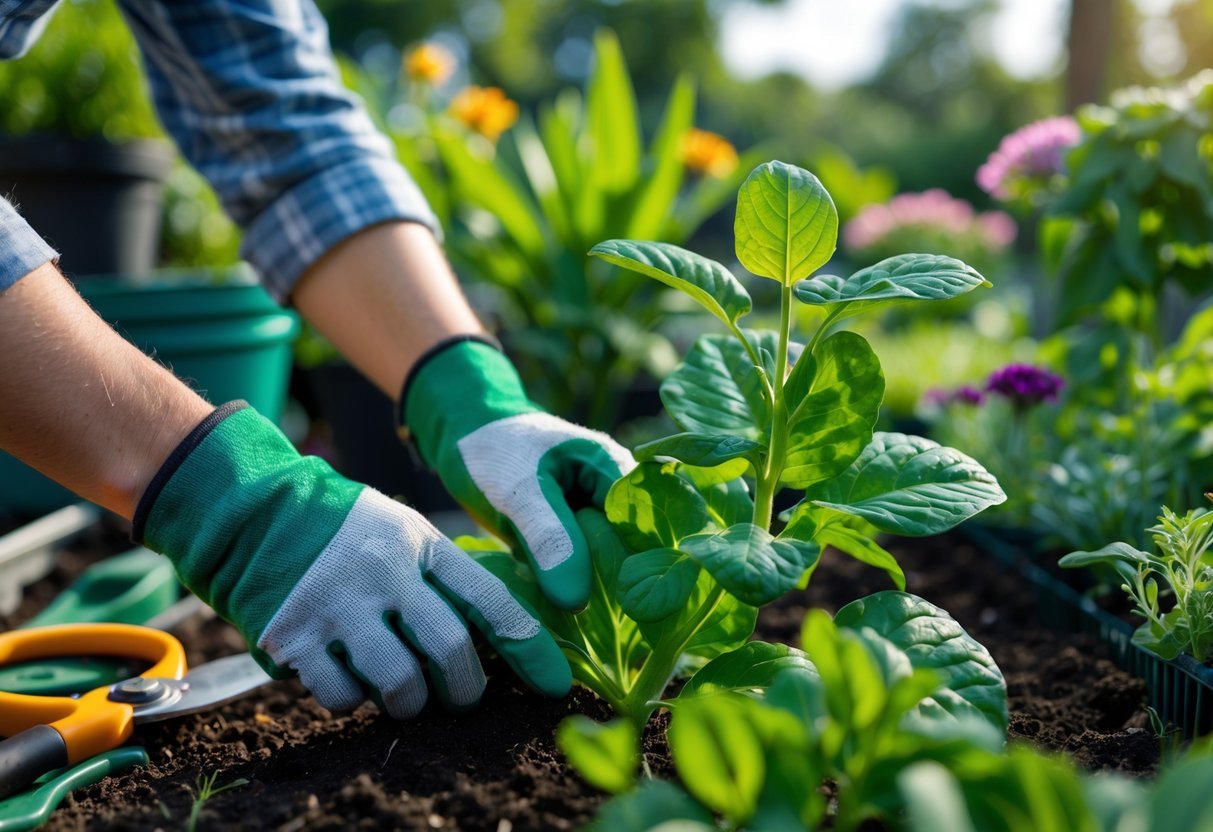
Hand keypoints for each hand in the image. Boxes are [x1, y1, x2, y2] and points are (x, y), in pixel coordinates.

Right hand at [136, 402, 569, 717]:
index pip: (492, 600)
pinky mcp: (296, 636)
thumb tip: (499, 629)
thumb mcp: (404, 531)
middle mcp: (386, 573)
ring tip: (407, 696)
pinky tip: (352, 680)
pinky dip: (356, 701)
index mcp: (422, 545)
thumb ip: (445, 574)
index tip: (554, 684)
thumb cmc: (344, 529)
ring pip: (400, 682)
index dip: (531, 648)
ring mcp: (340, 605)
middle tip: (462, 696)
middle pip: (451, 649)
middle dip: (466, 689)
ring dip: (412, 703)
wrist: (255, 509)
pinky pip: (343, 695)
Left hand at [401, 338, 635, 609]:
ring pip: (611, 567)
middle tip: (615, 631)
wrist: (463, 438)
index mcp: (616, 469)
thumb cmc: (494, 451)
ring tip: (590, 636)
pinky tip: (566, 623)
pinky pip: (582, 573)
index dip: (648, 570)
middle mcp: (614, 496)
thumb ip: (550, 538)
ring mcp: (593, 519)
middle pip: (636, 551)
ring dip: (601, 598)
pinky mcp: (571, 540)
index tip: (636, 613)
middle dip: (627, 590)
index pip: (650, 527)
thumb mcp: (519, 492)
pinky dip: (574, 594)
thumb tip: (578, 600)